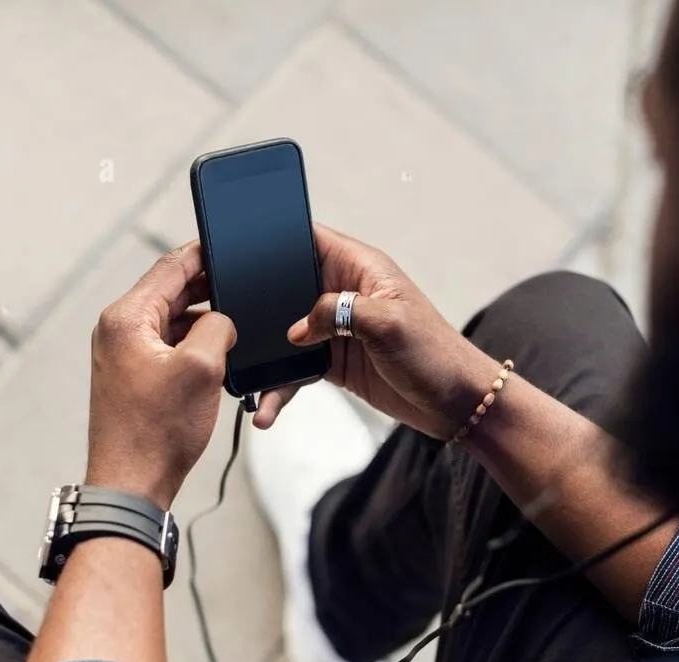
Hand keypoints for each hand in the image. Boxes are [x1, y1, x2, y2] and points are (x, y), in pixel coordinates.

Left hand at [84, 242, 235, 509]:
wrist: (133, 483)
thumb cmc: (156, 433)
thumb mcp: (203, 367)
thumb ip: (217, 326)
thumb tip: (222, 318)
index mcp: (127, 318)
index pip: (169, 267)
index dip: (203, 253)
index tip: (228, 244)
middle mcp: (118, 330)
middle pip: (170, 292)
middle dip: (208, 290)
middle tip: (242, 289)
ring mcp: (123, 353)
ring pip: (172, 321)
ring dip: (203, 324)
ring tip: (234, 333)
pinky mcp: (133, 375)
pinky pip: (168, 346)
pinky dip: (193, 347)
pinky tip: (217, 360)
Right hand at [255, 226, 498, 439]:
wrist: (456, 403)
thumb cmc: (435, 353)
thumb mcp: (388, 322)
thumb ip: (338, 312)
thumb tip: (297, 329)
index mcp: (359, 267)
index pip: (308, 237)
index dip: (274, 237)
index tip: (237, 247)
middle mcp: (343, 292)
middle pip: (285, 285)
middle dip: (255, 300)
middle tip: (222, 315)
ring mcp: (337, 328)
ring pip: (285, 332)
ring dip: (265, 353)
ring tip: (240, 373)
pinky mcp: (335, 361)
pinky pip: (296, 369)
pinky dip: (281, 386)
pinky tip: (267, 407)